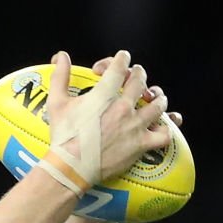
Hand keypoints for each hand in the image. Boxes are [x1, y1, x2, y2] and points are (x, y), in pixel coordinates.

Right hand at [47, 50, 170, 183]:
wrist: (71, 167)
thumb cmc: (63, 136)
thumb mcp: (57, 104)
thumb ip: (60, 76)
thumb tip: (61, 55)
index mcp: (104, 95)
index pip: (119, 66)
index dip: (121, 58)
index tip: (122, 58)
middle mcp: (123, 108)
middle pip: (140, 81)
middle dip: (139, 74)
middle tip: (136, 75)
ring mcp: (135, 126)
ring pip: (158, 105)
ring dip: (157, 98)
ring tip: (154, 97)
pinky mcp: (141, 145)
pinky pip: (164, 135)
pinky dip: (166, 129)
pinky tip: (161, 126)